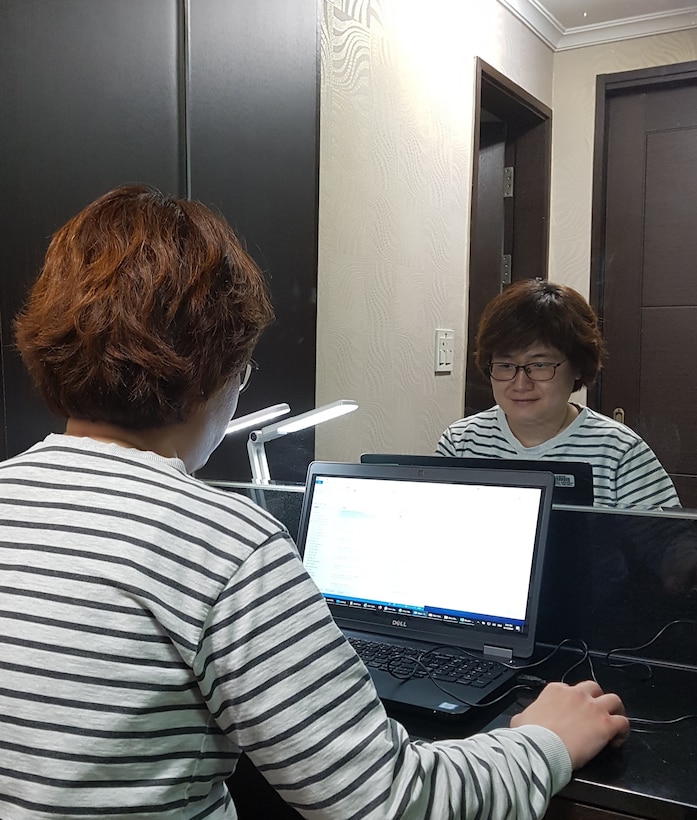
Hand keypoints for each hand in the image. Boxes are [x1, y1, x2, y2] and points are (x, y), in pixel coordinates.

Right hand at [510, 680, 628, 768]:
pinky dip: (622, 731)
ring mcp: (593, 707)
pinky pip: (623, 722)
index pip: (569, 689)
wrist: (541, 747)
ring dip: (615, 710)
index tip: (573, 714)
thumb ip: (524, 715)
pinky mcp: (605, 724)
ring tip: (613, 723)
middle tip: (595, 714)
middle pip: (594, 688)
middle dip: (596, 699)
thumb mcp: (519, 719)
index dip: (573, 702)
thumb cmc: (530, 735)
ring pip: (614, 699)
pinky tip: (616, 741)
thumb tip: (521, 720)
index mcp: (555, 691)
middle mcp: (576, 694)